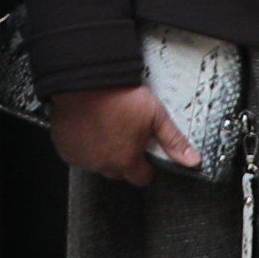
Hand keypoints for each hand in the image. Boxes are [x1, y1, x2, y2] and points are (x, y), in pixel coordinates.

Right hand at [47, 81, 197, 184]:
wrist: (86, 80)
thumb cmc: (118, 95)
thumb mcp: (156, 114)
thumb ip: (174, 141)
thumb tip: (192, 160)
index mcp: (127, 160)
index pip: (142, 177)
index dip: (145, 165)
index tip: (144, 152)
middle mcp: (103, 163)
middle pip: (119, 171)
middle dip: (123, 157)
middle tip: (124, 134)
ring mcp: (83, 157)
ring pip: (97, 162)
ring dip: (102, 151)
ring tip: (105, 127)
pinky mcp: (66, 148)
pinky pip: (77, 153)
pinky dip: (83, 144)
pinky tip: (89, 127)